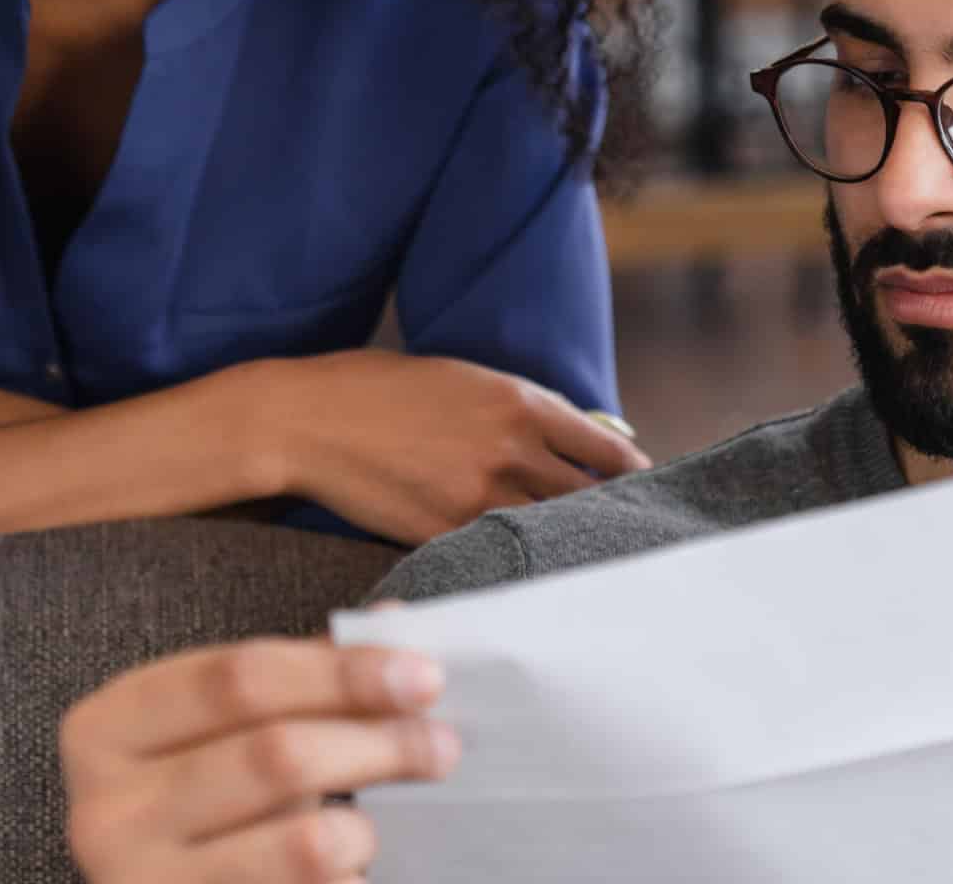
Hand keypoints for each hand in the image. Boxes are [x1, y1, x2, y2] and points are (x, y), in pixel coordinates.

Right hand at [62, 638, 457, 883]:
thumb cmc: (198, 804)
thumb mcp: (220, 731)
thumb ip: (299, 678)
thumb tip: (394, 622)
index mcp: (106, 729)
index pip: (238, 677)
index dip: (341, 671)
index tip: (425, 674)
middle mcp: (104, 813)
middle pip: (275, 755)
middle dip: (377, 743)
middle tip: (443, 744)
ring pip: (303, 845)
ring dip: (367, 827)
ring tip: (389, 821)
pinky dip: (352, 878)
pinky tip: (362, 869)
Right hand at [256, 350, 652, 545]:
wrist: (309, 421)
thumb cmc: (379, 389)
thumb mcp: (462, 379)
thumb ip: (516, 408)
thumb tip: (566, 435)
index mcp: (518, 402)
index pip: (603, 445)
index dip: (630, 471)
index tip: (643, 486)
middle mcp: (509, 449)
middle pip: (586, 496)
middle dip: (610, 515)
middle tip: (632, 537)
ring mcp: (476, 497)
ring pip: (548, 530)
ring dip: (570, 545)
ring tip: (592, 564)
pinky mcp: (442, 533)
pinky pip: (498, 555)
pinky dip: (518, 563)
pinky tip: (530, 574)